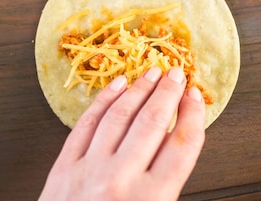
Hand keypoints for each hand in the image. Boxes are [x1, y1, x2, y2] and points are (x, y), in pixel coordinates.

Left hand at [38, 66, 205, 200]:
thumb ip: (169, 192)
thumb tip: (182, 152)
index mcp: (152, 200)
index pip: (182, 145)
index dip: (193, 115)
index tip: (197, 97)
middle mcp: (122, 180)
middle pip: (152, 122)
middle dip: (168, 93)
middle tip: (176, 73)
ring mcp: (89, 170)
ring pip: (119, 116)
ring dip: (139, 89)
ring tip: (151, 73)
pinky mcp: (63, 168)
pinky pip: (85, 124)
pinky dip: (102, 101)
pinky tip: (116, 86)